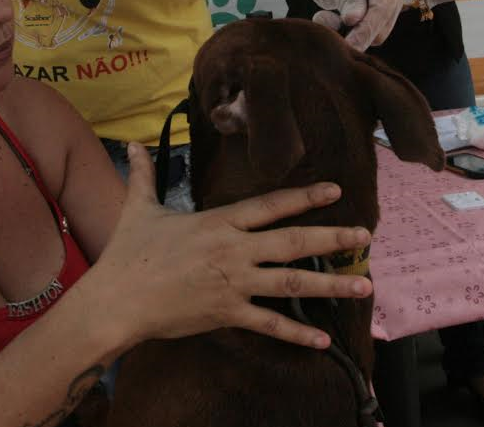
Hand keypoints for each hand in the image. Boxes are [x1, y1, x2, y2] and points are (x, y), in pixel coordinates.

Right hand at [94, 143, 373, 349]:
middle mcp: (235, 250)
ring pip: (293, 283)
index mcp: (220, 222)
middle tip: (365, 237)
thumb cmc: (128, 253)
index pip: (271, 205)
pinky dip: (298, 334)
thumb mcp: (138, 208)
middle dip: (333, 238)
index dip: (305, 196)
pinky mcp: (228, 313)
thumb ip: (143, 175)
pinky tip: (324, 340)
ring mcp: (235, 283)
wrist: (118, 300)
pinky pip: (270, 325)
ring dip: (331, 285)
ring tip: (363, 286)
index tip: (335, 190)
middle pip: (294, 241)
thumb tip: (131, 143)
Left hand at [303, 0, 406, 49]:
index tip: (350, 44)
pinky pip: (361, 37)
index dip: (366, 29)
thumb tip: (354, 20)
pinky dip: (342, 32)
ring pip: (371, 37)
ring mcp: (385, 10)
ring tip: (323, 16)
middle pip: (380, 29)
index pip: (382, 9)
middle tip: (326, 25)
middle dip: (354, 33)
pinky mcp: (372, 20)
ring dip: (345, 33)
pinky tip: (327, 18)